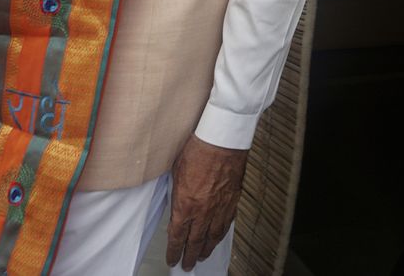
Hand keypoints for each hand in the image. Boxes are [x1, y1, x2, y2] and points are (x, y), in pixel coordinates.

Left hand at [166, 135, 247, 270]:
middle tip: (186, 265)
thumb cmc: (197, 150)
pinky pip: (225, 225)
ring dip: (206, 249)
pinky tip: (217, 238)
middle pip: (195, 242)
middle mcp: (203, 211)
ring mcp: (219, 208)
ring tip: (201, 256)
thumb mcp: (176, 173)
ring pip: (212, 237)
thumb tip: (176, 207)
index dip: (174, 250)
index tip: (172, 258)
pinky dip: (220, 235)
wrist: (221, 141)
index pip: (177, 236)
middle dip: (189, 256)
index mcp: (185, 205)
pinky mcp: (232, 202)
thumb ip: (176, 195)